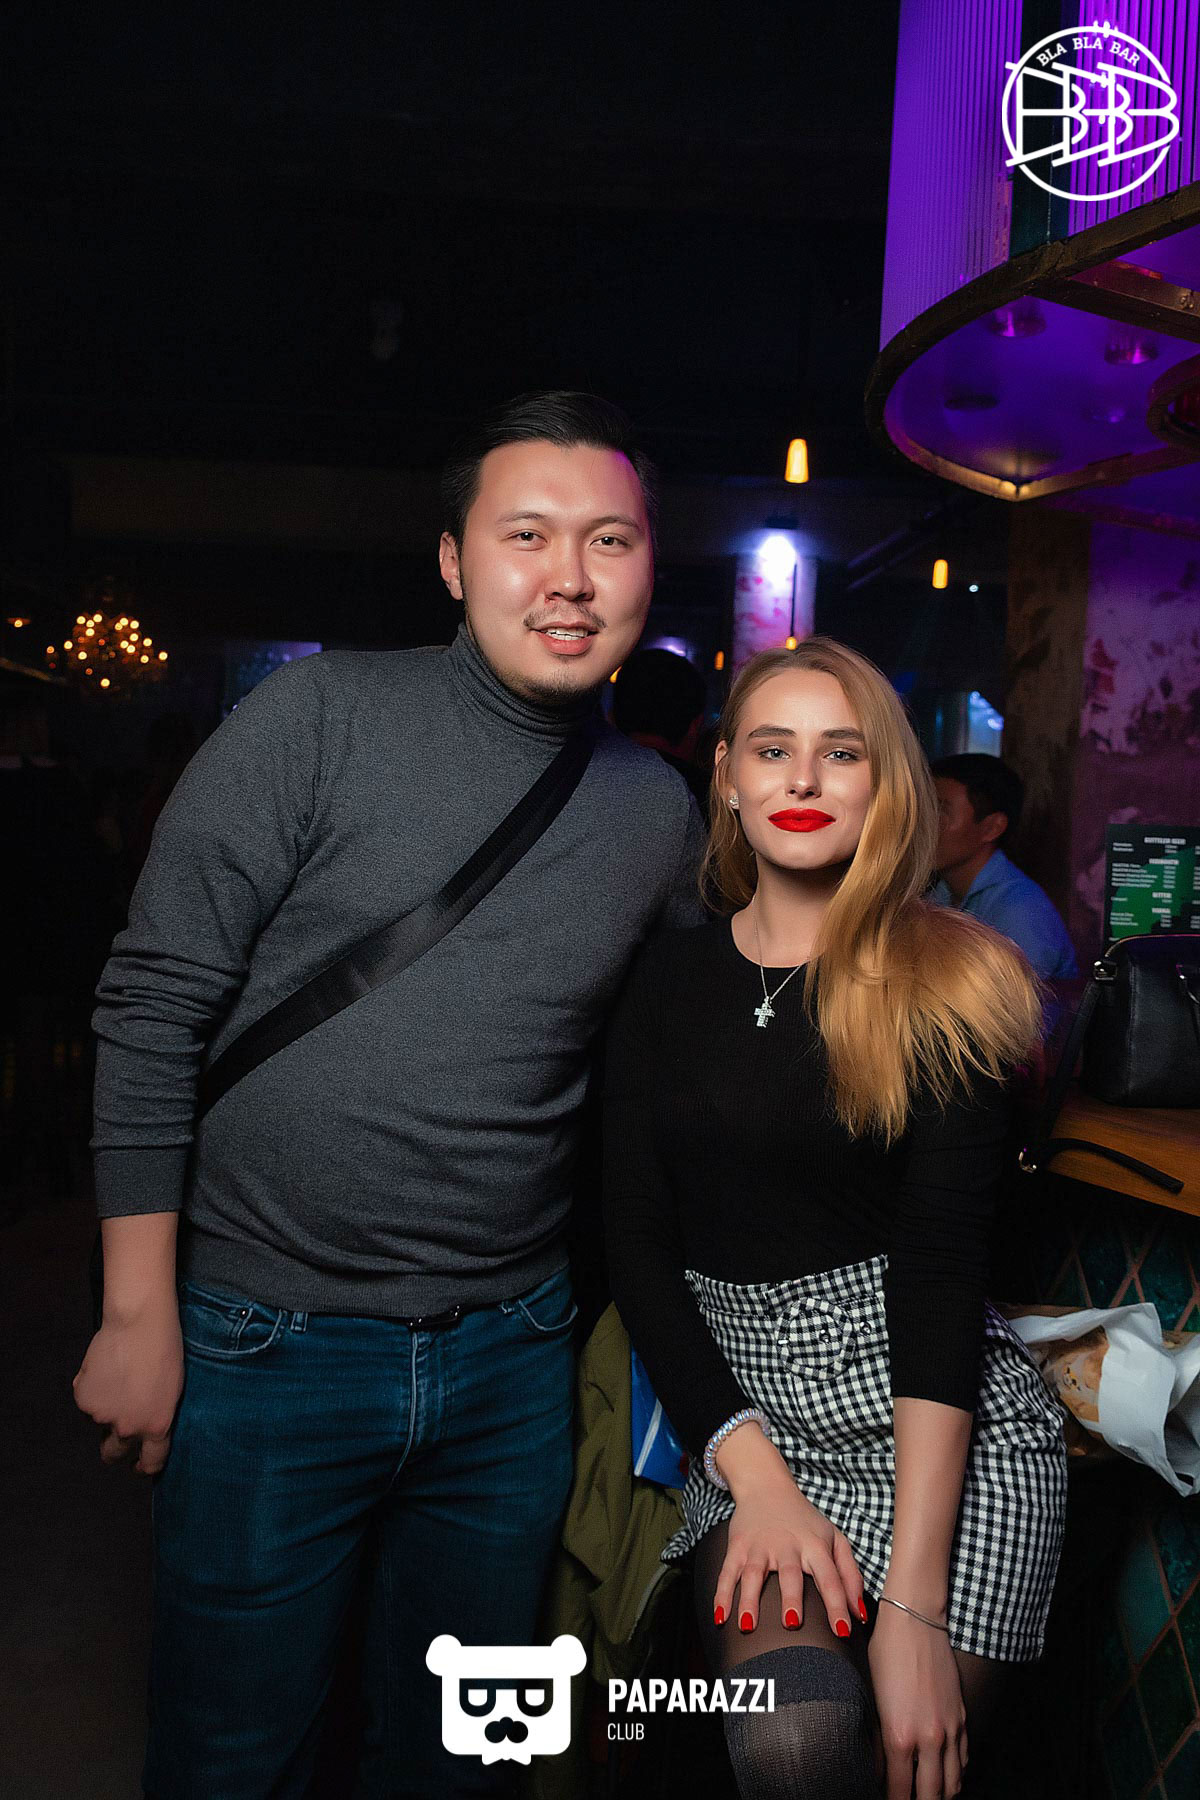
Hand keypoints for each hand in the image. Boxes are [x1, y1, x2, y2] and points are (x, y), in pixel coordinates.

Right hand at [72, 1302, 183, 1475]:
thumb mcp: (172, 1390)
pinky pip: (86, 1399)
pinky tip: (104, 1367)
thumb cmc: (165, 1349)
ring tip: (117, 1376)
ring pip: (99, 1420)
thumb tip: (143, 1425)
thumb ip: (156, 1414)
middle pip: (114, 1453)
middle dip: (114, 1451)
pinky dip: (91, 1388)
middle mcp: (128, 1427)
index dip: (144, 1466)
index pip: (151, 1462)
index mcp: (157, 1426)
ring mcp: (103, 1415)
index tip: (138, 1466)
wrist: (140, 1323)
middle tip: (114, 1440)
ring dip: (105, 1407)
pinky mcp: (84, 1399)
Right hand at [713, 1463, 865, 1638]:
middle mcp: (787, 1546)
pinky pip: (727, 1572)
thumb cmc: (805, 1521)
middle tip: (793, 1623)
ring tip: (748, 1625)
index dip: (837, 1604)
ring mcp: (760, 1546)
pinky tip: (720, 1616)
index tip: (842, 1631)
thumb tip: (859, 1613)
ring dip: (750, 1600)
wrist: (767, 1486)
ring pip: (754, 1574)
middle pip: (790, 1574)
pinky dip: (722, 1594)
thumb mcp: (834, 1539)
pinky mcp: (738, 1546)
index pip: (830, 1577)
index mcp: (815, 1546)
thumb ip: (850, 1575)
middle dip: (791, 1598)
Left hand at [868, 1601, 966, 1799]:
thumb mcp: (872, 1696)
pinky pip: (963, 1761)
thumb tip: (877, 1767)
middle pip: (930, 1796)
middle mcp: (928, 1739)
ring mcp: (949, 1729)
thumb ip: (877, 1738)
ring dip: (940, 1795)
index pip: (899, 1791)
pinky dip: (955, 1775)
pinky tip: (944, 1776)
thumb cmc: (886, 1653)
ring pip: (952, 1784)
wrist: (916, 1620)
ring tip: (927, 1796)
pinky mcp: (961, 1718)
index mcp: (899, 1736)